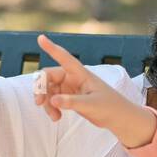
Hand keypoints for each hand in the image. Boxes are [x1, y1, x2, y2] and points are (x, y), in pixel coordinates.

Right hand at [34, 33, 156, 147]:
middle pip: (48, 76)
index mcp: (80, 73)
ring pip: (48, 91)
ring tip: (54, 117)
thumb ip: (71, 102)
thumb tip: (51, 100)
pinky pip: (52, 100)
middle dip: (41, 89)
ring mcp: (69, 88)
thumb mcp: (91, 104)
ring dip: (47, 103)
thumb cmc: (109, 106)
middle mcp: (72, 77)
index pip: (64, 57)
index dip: (51, 48)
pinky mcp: (69, 98)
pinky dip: (51, 108)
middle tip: (39, 103)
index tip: (40, 37)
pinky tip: (57, 118)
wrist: (118, 118)